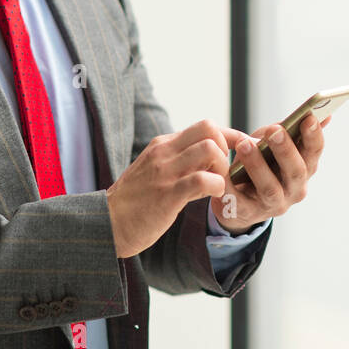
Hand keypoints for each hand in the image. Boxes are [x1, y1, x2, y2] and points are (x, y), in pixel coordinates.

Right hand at [105, 119, 240, 257]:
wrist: (107, 223)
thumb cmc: (134, 201)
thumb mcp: (155, 170)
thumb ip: (179, 161)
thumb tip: (210, 159)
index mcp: (163, 145)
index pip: (205, 126)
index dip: (229, 136)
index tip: (240, 150)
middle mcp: (164, 153)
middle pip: (209, 128)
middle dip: (226, 147)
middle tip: (222, 170)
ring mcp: (165, 172)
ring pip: (210, 149)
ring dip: (222, 168)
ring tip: (216, 184)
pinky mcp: (168, 195)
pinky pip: (203, 180)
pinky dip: (217, 186)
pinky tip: (212, 196)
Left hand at [214, 113, 330, 233]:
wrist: (238, 201)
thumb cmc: (260, 164)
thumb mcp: (275, 145)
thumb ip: (291, 130)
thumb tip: (320, 113)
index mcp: (304, 169)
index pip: (314, 152)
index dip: (314, 136)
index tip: (309, 117)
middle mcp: (294, 189)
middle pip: (295, 171)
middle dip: (286, 150)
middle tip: (275, 131)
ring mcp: (272, 204)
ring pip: (270, 188)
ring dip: (258, 166)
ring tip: (244, 145)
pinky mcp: (247, 213)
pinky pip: (238, 200)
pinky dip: (230, 184)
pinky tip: (223, 169)